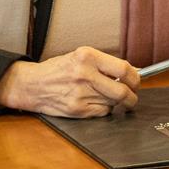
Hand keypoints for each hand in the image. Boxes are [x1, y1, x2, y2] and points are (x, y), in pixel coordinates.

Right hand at [0, 46, 139, 117]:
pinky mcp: (76, 109)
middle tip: (132, 96)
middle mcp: (84, 74)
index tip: (137, 81)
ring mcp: (80, 93)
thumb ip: (105, 64)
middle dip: (132, 96)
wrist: (31, 84)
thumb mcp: (81, 57)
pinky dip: (104, 109)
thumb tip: (134, 72)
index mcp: (87, 56)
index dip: (135, 78)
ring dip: (116, 103)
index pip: (124, 69)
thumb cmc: (59, 70)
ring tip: (110, 97)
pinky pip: (102, 112)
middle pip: (122, 91)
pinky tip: (96, 103)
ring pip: (113, 102)